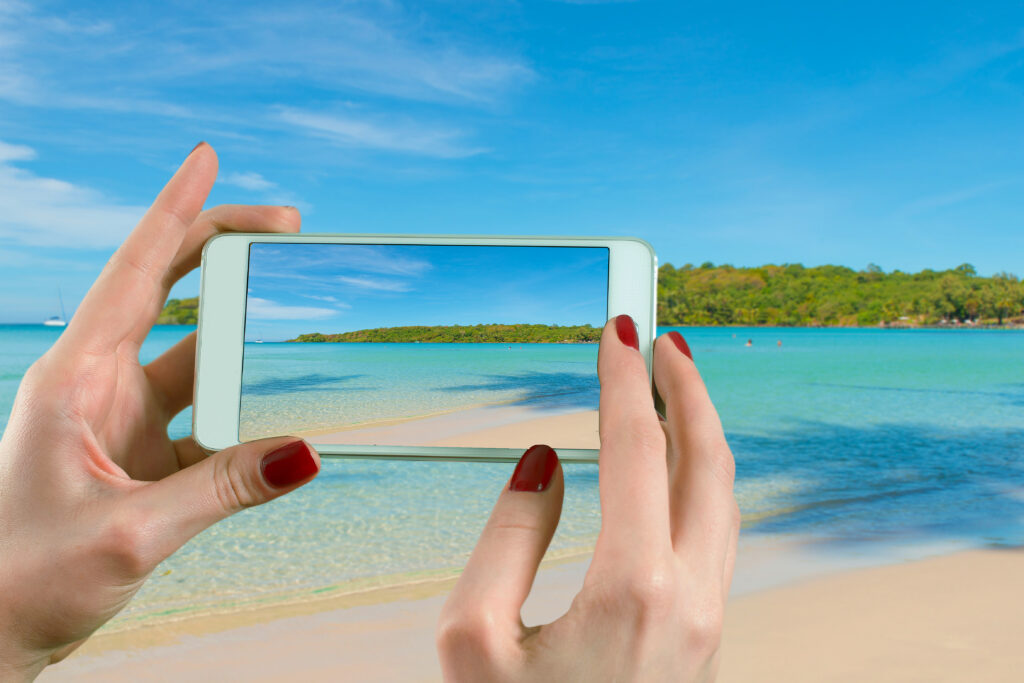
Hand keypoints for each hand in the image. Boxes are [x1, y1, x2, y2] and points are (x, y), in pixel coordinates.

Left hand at [0, 144, 320, 680]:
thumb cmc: (25, 578)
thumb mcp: (130, 533)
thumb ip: (222, 489)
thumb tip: (306, 452)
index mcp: (74, 378)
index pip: (135, 273)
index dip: (174, 211)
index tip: (207, 159)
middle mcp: (96, 383)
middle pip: (168, 289)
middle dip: (224, 249)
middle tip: (288, 226)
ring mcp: (118, 416)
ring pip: (194, 353)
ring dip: (243, 337)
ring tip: (300, 318)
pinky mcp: (139, 451)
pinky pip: (203, 413)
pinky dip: (241, 412)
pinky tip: (274, 422)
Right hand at [437, 318, 738, 680]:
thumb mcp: (471, 638)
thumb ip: (507, 535)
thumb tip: (542, 460)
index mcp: (634, 587)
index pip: (633, 448)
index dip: (620, 380)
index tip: (614, 330)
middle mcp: (691, 596)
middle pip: (706, 460)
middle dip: (686, 388)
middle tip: (659, 338)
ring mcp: (708, 618)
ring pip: (721, 497)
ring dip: (698, 431)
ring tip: (670, 388)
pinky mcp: (706, 635)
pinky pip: (714, 533)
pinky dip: (697, 479)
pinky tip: (670, 468)